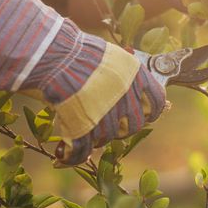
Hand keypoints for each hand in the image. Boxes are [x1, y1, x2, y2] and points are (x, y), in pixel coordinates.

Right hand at [0, 0, 165, 163]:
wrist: (50, 53)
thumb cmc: (74, 50)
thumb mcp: (109, 56)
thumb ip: (124, 75)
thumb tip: (139, 93)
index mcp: (134, 75)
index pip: (158, 103)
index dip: (150, 112)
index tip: (143, 114)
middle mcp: (124, 96)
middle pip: (132, 125)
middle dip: (120, 127)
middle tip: (105, 123)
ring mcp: (104, 114)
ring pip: (106, 138)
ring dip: (94, 138)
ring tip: (81, 131)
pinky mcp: (82, 126)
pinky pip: (81, 150)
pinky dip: (71, 156)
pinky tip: (62, 156)